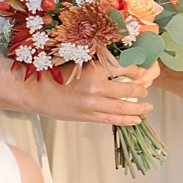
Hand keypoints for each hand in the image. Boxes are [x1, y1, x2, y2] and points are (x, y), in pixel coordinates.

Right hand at [39, 59, 159, 125]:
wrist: (34, 91)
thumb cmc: (53, 74)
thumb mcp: (78, 61)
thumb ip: (98, 63)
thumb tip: (120, 63)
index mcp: (93, 69)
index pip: (125, 68)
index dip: (137, 70)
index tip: (141, 71)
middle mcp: (94, 87)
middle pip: (127, 89)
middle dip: (140, 90)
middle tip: (146, 89)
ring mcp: (91, 104)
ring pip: (122, 107)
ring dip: (138, 108)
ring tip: (148, 107)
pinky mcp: (87, 116)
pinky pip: (111, 119)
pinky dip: (126, 120)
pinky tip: (136, 120)